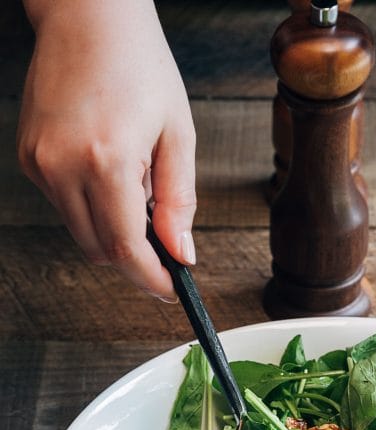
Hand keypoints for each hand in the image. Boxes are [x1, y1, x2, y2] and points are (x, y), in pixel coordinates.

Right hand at [17, 0, 195, 300]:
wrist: (87, 16)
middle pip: (101, 251)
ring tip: (135, 184)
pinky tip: (108, 169)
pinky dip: (91, 206)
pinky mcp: (28, 158)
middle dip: (136, 258)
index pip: (128, 249)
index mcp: (106, 161)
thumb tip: (182, 254)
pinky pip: (64, 206)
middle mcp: (62, 166)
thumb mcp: (178, 134)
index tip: (172, 290)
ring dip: (113, 230)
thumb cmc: (140, 66)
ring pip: (81, 233)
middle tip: (164, 239)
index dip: (152, 278)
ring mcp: (38, 163)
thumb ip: (179, 201)